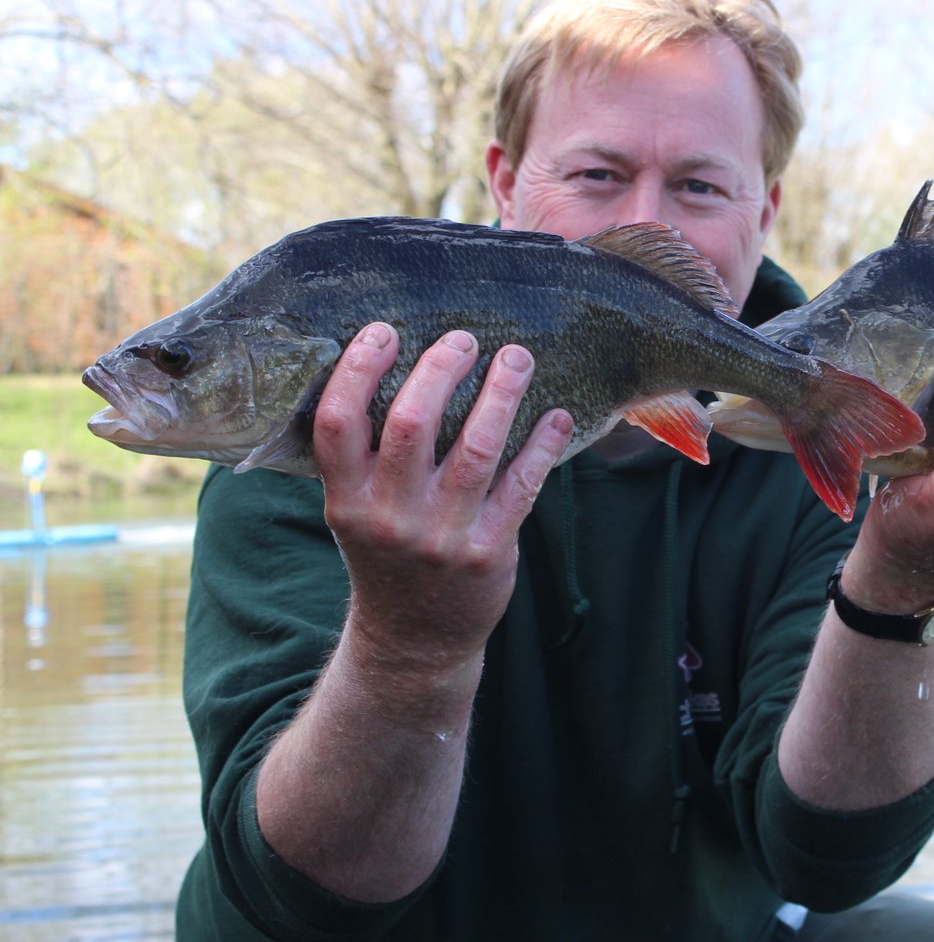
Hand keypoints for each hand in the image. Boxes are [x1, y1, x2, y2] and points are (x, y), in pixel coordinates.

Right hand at [313, 323, 571, 681]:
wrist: (414, 640)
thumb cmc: (387, 555)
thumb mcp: (354, 511)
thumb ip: (364, 454)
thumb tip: (393, 364)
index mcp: (346, 500)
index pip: (337, 423)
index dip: (357, 370)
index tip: (383, 331)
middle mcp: (389, 516)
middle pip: (411, 423)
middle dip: (440, 369)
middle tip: (463, 339)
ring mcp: (442, 535)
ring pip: (477, 447)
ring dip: (502, 393)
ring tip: (517, 357)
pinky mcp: (489, 550)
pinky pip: (523, 484)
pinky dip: (543, 444)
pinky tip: (557, 415)